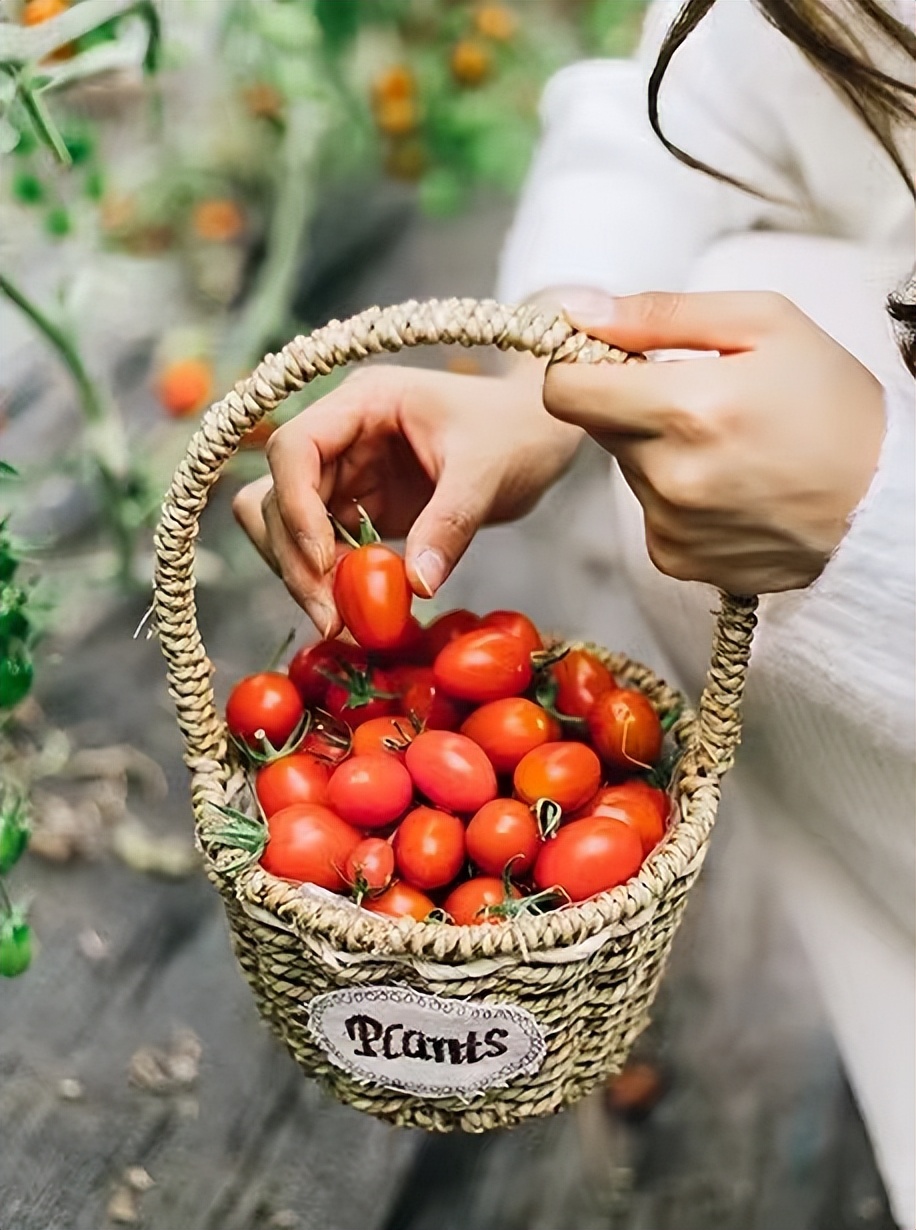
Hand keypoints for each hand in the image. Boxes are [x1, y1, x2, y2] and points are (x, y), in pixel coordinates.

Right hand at [232, 362, 581, 634]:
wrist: (540, 435)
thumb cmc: (518, 431)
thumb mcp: (488, 472)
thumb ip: (450, 524)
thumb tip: (416, 586)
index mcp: (363, 402)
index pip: (294, 448)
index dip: (295, 506)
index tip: (325, 561)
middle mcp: (341, 435)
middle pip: (276, 495)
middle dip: (293, 556)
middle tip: (330, 616)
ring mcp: (345, 473)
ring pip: (285, 527)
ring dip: (302, 573)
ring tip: (341, 619)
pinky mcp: (359, 509)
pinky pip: (321, 550)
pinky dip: (328, 581)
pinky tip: (357, 611)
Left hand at [544, 289, 885, 593]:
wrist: (884, 504)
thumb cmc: (834, 405)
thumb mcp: (765, 324)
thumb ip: (659, 314)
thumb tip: (579, 312)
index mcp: (686, 407)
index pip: (565, 390)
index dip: (580, 367)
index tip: (613, 360)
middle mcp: (670, 474)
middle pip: (598, 427)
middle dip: (632, 404)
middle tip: (698, 399)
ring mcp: (670, 523)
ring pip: (627, 469)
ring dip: (658, 450)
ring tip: (726, 446)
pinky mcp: (676, 558)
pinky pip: (648, 512)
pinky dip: (675, 495)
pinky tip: (728, 486)